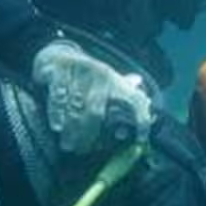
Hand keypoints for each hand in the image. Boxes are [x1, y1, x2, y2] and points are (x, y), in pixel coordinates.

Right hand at [31, 40, 151, 153]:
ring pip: (75, 107)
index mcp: (116, 82)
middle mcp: (102, 75)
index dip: (141, 119)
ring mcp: (80, 71)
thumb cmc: (88, 78)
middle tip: (82, 150)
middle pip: (96, 112)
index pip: (135, 100)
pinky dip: (57, 113)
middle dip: (89, 134)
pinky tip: (57, 127)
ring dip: (71, 130)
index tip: (141, 139)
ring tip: (68, 145)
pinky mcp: (60, 70)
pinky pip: (58, 97)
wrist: (58, 55)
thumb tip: (148, 106)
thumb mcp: (109, 84)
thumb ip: (126, 96)